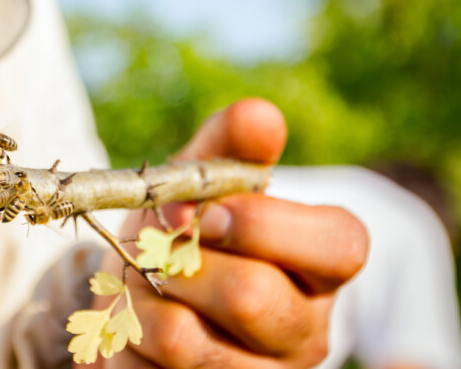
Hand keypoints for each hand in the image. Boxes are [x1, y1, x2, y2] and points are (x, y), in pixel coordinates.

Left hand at [78, 98, 369, 367]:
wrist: (144, 294)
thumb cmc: (184, 228)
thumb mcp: (201, 182)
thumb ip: (230, 146)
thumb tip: (261, 115)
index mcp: (323, 266)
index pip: (339, 246)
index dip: (264, 224)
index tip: (206, 212)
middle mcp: (307, 330)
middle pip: (251, 297)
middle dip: (178, 259)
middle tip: (152, 245)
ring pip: (188, 344)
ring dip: (138, 299)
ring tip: (137, 283)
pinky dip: (121, 341)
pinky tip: (131, 326)